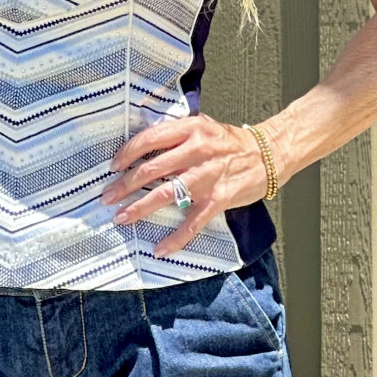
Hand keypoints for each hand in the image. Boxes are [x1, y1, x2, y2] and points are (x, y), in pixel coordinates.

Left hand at [101, 114, 272, 257]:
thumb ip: (177, 136)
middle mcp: (198, 150)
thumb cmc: (232, 143)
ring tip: (122, 218)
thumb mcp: (204, 127)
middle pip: (152, 169)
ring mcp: (208, 176)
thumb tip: (143, 149)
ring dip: (140, 208)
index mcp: (191, 129)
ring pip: (167, 194)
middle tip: (107, 197)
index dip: (128, 153)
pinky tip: (161, 248)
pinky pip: (193, 222)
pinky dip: (176, 238)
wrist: (270, 153)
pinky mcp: (220, 198)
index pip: (151, 139)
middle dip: (125, 185)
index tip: (113, 167)